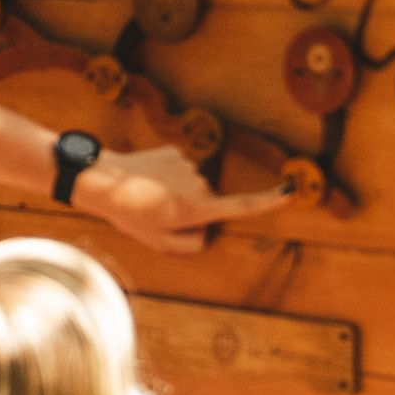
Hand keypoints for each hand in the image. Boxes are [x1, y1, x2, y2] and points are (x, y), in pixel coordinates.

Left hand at [79, 147, 288, 256]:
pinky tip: (145, 180)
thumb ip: (191, 244)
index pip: (242, 206)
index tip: (290, 191)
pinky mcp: (175, 151)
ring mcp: (188, 164)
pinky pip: (178, 169)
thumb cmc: (131, 215)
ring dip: (175, 193)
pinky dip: (166, 177)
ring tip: (147, 196)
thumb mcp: (161, 242)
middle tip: (157, 216)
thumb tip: (206, 231)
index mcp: (199, 208)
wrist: (104, 181)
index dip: (268, 201)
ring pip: (190, 186)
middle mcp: (200, 183)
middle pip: (207, 203)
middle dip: (189, 212)